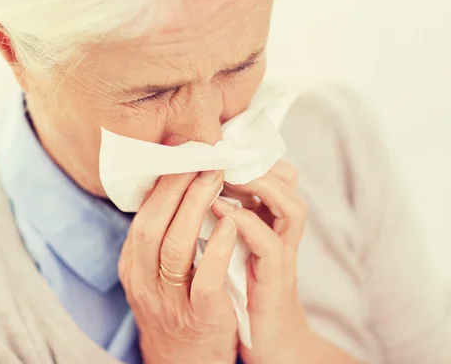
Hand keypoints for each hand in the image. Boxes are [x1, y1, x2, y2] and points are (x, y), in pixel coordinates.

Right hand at [118, 171, 237, 363]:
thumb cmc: (176, 307)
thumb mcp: (156, 273)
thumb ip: (160, 237)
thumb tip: (174, 187)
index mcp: (133, 266)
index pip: (142, 216)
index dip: (162, 183)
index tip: (181, 153)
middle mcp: (144, 281)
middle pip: (152, 225)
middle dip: (175, 186)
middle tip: (201, 156)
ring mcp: (169, 301)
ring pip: (174, 247)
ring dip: (196, 206)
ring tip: (216, 177)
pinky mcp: (200, 317)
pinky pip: (204, 279)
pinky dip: (217, 247)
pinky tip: (233, 223)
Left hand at [212, 160, 310, 363]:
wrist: (269, 343)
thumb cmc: (245, 291)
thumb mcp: (235, 247)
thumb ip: (225, 219)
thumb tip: (195, 189)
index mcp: (271, 222)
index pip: (277, 174)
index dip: (253, 153)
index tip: (219, 144)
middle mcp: (282, 235)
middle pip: (290, 182)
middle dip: (258, 160)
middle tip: (223, 151)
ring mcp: (283, 258)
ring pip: (291, 207)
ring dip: (259, 185)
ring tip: (224, 175)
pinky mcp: (276, 284)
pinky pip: (270, 246)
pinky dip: (246, 225)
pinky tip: (221, 213)